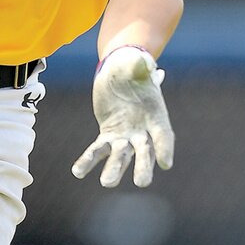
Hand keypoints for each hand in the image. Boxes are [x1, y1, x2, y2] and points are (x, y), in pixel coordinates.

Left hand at [71, 45, 173, 187]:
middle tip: (142, 182)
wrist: (118, 73)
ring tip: (106, 183)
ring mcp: (125, 136)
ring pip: (120, 156)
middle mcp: (143, 130)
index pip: (163, 134)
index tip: (166, 163)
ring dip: (114, 169)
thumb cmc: (131, 68)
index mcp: (156, 114)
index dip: (164, 148)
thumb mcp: (134, 65)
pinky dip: (88, 160)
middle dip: (143, 166)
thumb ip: (139, 67)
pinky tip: (78, 171)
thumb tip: (141, 62)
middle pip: (145, 152)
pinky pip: (98, 150)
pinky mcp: (108, 136)